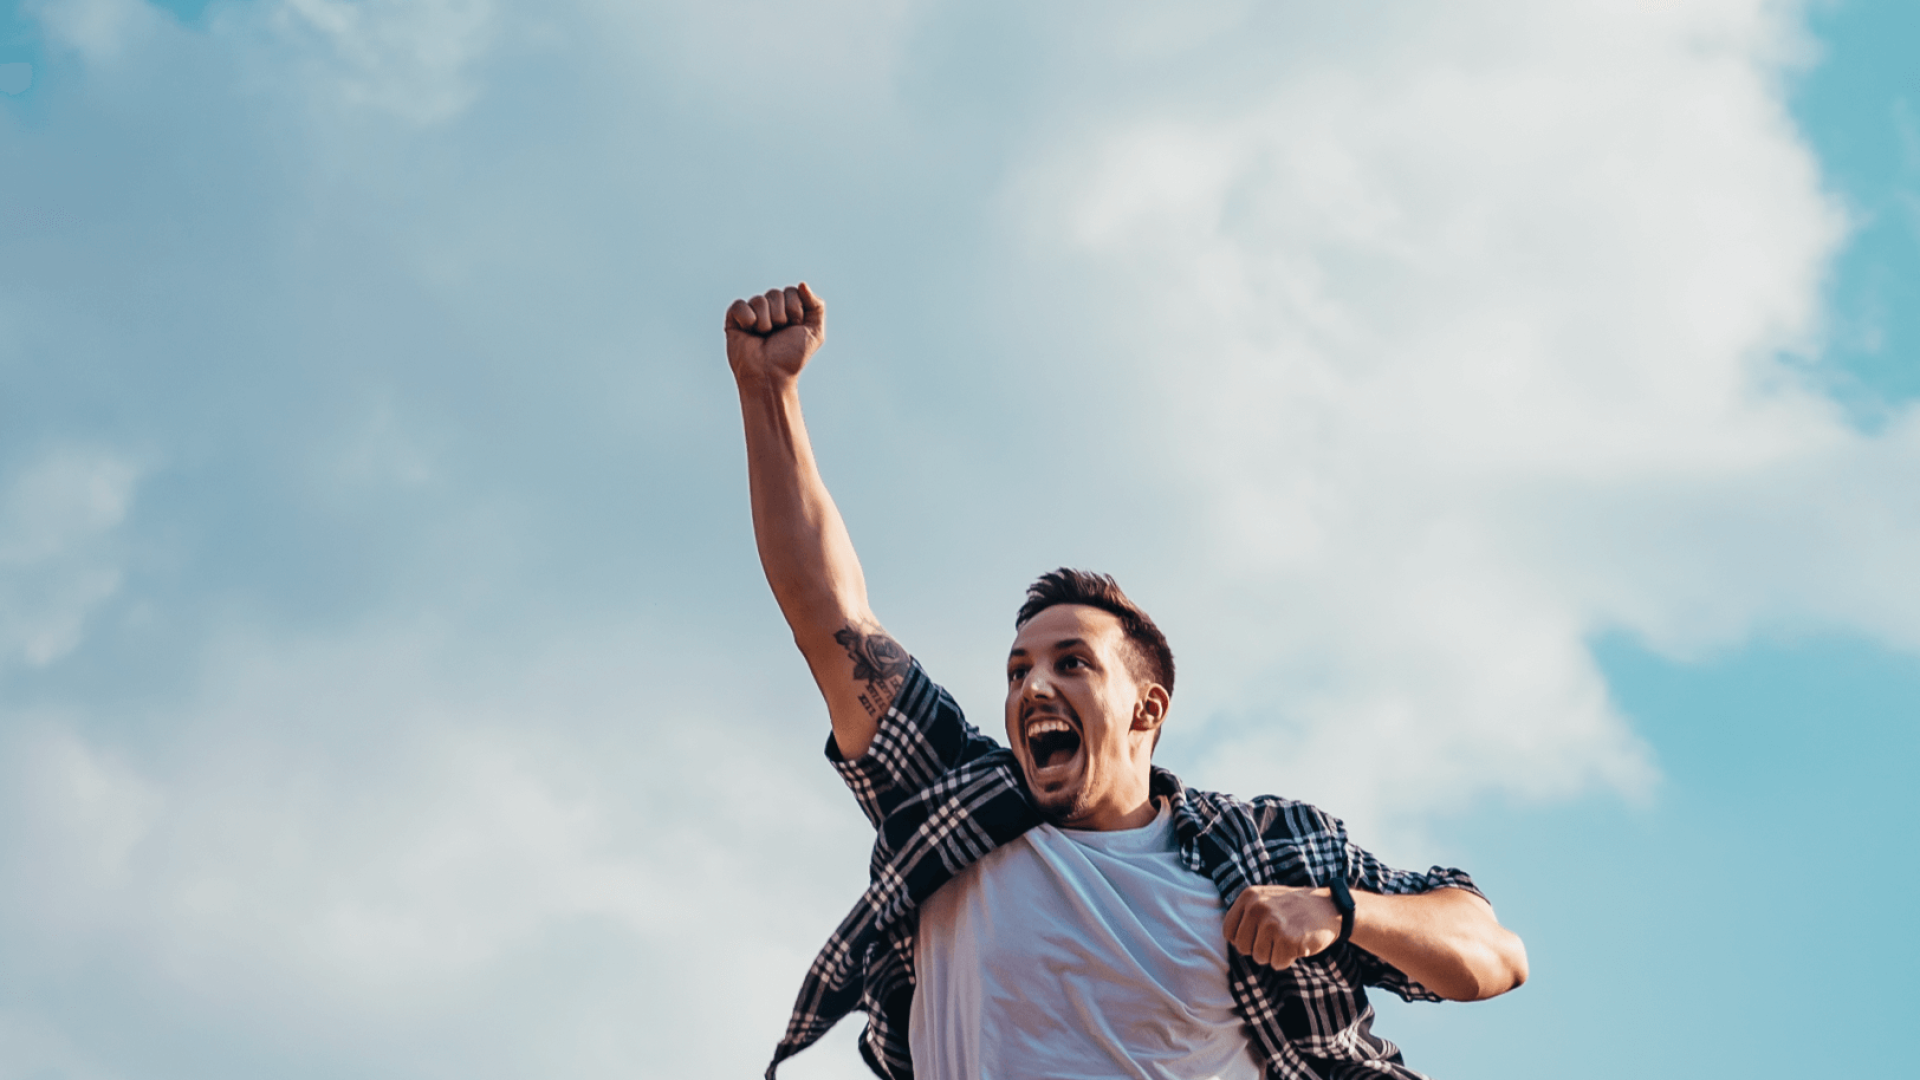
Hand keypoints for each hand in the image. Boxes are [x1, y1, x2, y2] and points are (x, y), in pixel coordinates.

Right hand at [726, 282, 825, 386]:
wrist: (770, 375)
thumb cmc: (791, 357)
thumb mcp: (814, 332)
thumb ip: (817, 306)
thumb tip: (802, 284)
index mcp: (788, 309)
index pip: (792, 291)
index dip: (795, 310)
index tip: (794, 328)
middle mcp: (770, 309)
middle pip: (776, 293)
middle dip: (781, 316)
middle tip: (777, 334)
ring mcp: (752, 313)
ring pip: (759, 300)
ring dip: (766, 322)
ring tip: (763, 336)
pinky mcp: (734, 318)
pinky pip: (740, 305)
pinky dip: (747, 319)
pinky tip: (749, 331)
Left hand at [1223, 885, 1341, 968]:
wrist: (1330, 908)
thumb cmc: (1294, 908)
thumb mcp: (1265, 899)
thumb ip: (1246, 914)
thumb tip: (1230, 939)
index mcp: (1249, 896)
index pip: (1229, 931)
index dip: (1243, 940)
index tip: (1258, 936)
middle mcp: (1257, 906)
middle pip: (1243, 948)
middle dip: (1259, 949)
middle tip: (1277, 937)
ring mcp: (1272, 922)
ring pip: (1259, 957)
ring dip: (1275, 954)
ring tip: (1288, 938)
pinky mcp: (1287, 939)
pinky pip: (1277, 963)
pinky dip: (1287, 959)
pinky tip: (1297, 944)